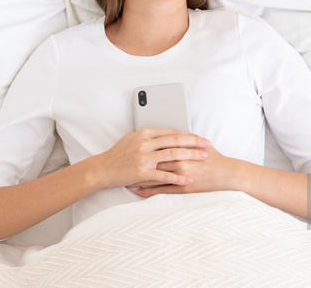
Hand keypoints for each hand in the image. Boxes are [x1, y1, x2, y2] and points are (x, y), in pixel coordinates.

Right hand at [93, 128, 211, 188]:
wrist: (102, 169)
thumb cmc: (117, 154)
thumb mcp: (131, 139)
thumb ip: (147, 136)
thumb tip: (161, 134)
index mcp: (143, 133)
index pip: (170, 132)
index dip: (186, 133)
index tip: (198, 136)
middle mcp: (145, 144)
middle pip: (175, 140)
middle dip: (194, 142)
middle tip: (207, 143)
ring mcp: (144, 158)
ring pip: (173, 155)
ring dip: (190, 156)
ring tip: (203, 157)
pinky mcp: (142, 173)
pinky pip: (164, 176)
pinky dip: (178, 178)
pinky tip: (189, 179)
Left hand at [128, 145, 238, 197]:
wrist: (226, 173)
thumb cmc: (213, 158)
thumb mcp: (198, 144)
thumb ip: (183, 139)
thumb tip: (171, 133)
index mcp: (180, 148)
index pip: (156, 147)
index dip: (142, 148)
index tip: (130, 149)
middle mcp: (178, 161)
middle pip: (151, 161)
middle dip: (136, 163)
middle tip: (122, 164)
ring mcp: (179, 175)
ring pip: (153, 176)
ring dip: (138, 178)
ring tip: (126, 179)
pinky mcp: (182, 188)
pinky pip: (162, 190)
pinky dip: (148, 191)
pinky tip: (139, 191)